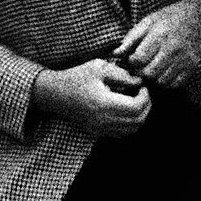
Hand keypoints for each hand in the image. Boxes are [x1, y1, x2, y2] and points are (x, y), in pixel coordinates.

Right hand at [33, 58, 150, 137]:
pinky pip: (121, 133)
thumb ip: (123, 75)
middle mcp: (103, 121)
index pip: (136, 108)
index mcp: (104, 104)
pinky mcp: (97, 132)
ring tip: (135, 100)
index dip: (145, 97)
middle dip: (146, 106)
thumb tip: (140, 82)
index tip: (142, 86)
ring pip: (132, 129)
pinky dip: (130, 123)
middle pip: (138, 121)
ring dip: (139, 116)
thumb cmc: (76, 77)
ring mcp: (99, 129)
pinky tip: (125, 109)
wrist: (54, 94)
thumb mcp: (99, 67)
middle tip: (142, 93)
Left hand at [114, 0, 200, 88]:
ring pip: (161, 81)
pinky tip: (164, 71)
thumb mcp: (149, 21)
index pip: (138, 60)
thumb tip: (115, 53)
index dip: (131, 62)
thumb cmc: (170, 17)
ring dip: (153, 78)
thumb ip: (131, 38)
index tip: (132, 58)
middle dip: (141, 72)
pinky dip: (166, 81)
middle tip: (141, 66)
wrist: (199, 15)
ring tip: (152, 68)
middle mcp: (172, 49)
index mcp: (159, 35)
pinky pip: (174, 83)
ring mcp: (184, 59)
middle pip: (148, 73)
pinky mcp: (192, 66)